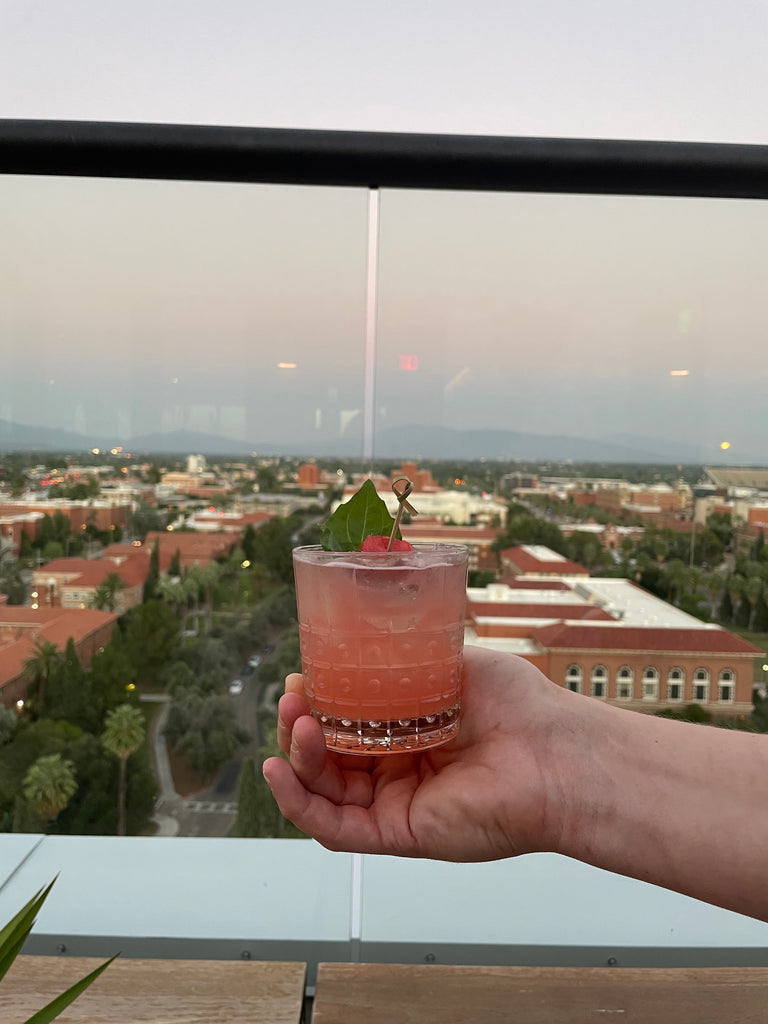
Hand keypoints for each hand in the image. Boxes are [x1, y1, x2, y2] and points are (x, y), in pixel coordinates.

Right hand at [262, 646, 573, 860]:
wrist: (556, 752)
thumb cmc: (519, 705)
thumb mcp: (452, 664)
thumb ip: (404, 661)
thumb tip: (354, 647)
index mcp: (410, 732)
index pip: (346, 723)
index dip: (318, 703)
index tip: (302, 677)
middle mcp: (400, 770)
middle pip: (328, 758)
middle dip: (300, 728)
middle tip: (293, 698)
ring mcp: (398, 803)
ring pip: (324, 790)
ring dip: (296, 758)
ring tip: (294, 723)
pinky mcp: (400, 834)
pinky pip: (334, 828)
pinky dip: (298, 803)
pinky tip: (279, 770)